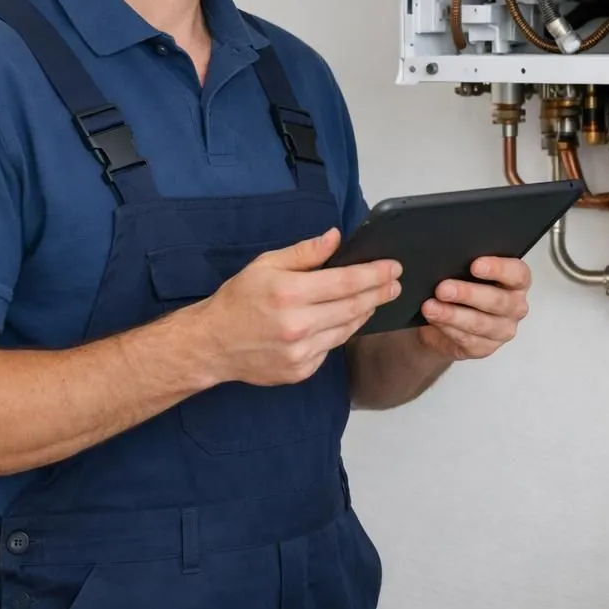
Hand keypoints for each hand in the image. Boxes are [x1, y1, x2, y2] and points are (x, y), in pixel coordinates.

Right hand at [197, 228, 401, 386]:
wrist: (213, 344)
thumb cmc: (239, 299)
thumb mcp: (266, 264)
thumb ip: (305, 253)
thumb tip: (336, 238)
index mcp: (289, 293)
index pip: (346, 282)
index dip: (375, 274)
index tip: (394, 267)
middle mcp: (298, 325)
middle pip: (354, 307)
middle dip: (379, 293)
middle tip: (395, 283)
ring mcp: (300, 352)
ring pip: (347, 329)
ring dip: (365, 312)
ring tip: (375, 299)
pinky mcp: (301, 370)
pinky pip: (331, 348)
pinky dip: (341, 332)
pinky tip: (345, 320)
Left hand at [417, 256, 530, 360]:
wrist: (444, 321)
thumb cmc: (461, 290)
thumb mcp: (464, 273)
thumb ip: (465, 265)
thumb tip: (450, 260)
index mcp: (516, 283)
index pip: (518, 274)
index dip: (498, 269)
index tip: (475, 265)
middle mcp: (514, 307)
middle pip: (498, 301)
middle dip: (467, 294)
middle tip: (443, 289)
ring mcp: (502, 330)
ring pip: (480, 323)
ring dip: (452, 314)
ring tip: (431, 307)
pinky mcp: (485, 348)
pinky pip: (467, 339)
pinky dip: (448, 328)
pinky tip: (435, 319)